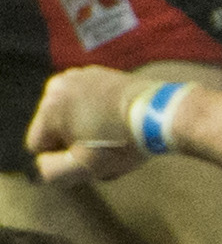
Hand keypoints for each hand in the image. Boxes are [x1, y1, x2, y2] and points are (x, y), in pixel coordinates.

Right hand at [22, 68, 146, 182]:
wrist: (162, 112)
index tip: (86, 158)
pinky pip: (89, 100)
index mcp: (47, 108)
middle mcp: (56, 86)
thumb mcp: (84, 167)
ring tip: (114, 136)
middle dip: (75, 142)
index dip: (60, 158)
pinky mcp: (101, 73)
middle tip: (104, 150)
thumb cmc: (122, 142)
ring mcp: (79, 75)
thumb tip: (41, 164)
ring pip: (72, 114)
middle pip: (56, 128)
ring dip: (87, 128)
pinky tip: (119, 121)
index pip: (38, 145)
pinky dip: (99, 112)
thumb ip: (51, 171)